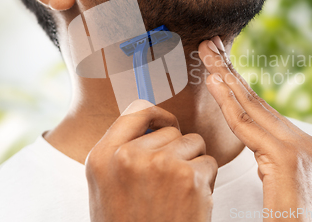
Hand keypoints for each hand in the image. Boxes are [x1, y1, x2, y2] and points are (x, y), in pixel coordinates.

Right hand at [85, 100, 217, 221]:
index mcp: (102, 156)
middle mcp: (128, 155)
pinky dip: (206, 181)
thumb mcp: (107, 186)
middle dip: (177, 149)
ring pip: (194, 142)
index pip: (136, 109)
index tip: (167, 125)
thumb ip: (122, 151)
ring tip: (177, 193)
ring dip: (193, 163)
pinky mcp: (188, 178)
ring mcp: (159, 164)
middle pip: (171, 129)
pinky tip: (190, 203)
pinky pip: (209, 162)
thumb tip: (154, 121)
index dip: (157, 115)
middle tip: (168, 182)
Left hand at [199, 37, 311, 220]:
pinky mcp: (287, 158)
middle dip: (230, 71)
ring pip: (252, 107)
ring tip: (206, 54)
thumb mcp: (282, 185)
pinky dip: (227, 103)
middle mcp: (307, 142)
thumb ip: (272, 160)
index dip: (239, 86)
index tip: (219, 66)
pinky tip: (213, 82)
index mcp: (307, 147)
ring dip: (224, 77)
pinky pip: (248, 127)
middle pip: (258, 101)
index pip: (265, 111)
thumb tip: (257, 146)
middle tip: (210, 45)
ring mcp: (301, 148)